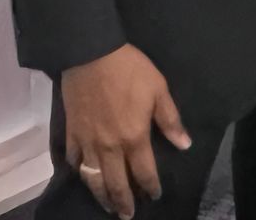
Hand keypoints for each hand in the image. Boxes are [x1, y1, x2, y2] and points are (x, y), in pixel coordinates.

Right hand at [62, 44, 190, 217]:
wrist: (91, 51)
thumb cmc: (129, 69)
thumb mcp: (158, 89)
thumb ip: (170, 120)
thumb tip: (184, 145)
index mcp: (135, 138)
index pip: (144, 173)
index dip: (150, 187)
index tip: (154, 195)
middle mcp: (110, 147)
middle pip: (116, 184)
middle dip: (124, 203)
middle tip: (127, 215)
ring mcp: (88, 142)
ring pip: (93, 179)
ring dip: (101, 195)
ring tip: (107, 205)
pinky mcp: (71, 132)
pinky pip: (73, 159)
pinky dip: (78, 170)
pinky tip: (82, 174)